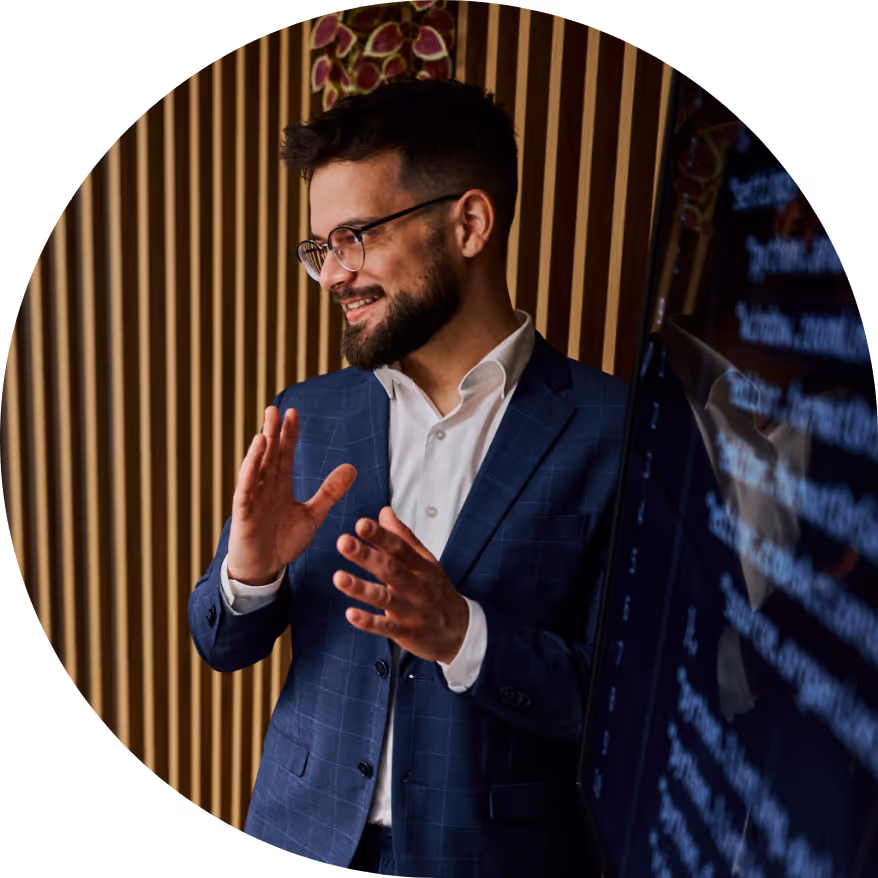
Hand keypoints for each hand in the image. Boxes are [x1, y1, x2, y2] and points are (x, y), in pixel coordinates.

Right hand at [228, 406, 356, 584]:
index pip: (284, 454)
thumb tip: (352, 468)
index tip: (294, 414)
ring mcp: (252, 498)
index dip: (288, 435)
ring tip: (266, 429)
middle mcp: (264, 487)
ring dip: (259, 449)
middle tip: (275, 409)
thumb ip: (330, 492)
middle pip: (268, 455)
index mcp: (279, 485)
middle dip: (272, 433)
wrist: (264, 569)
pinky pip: (245, 490)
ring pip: (255, 468)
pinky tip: (254, 457)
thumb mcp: (313, 515)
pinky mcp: (243, 513)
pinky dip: (249, 473)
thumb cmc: (283, 541)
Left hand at [333, 507, 468, 664]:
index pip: (398, 546)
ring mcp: (410, 609)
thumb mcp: (425, 561)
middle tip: (344, 542)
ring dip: (361, 588)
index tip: (361, 524)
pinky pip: (385, 626)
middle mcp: (416, 585)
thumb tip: (385, 511)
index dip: (380, 535)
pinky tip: (350, 614)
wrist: (459, 629)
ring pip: (384, 597)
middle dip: (366, 555)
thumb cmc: (436, 590)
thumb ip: (403, 537)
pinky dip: (368, 621)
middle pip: (390, 568)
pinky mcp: (405, 631)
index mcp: (420, 565)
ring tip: (338, 577)